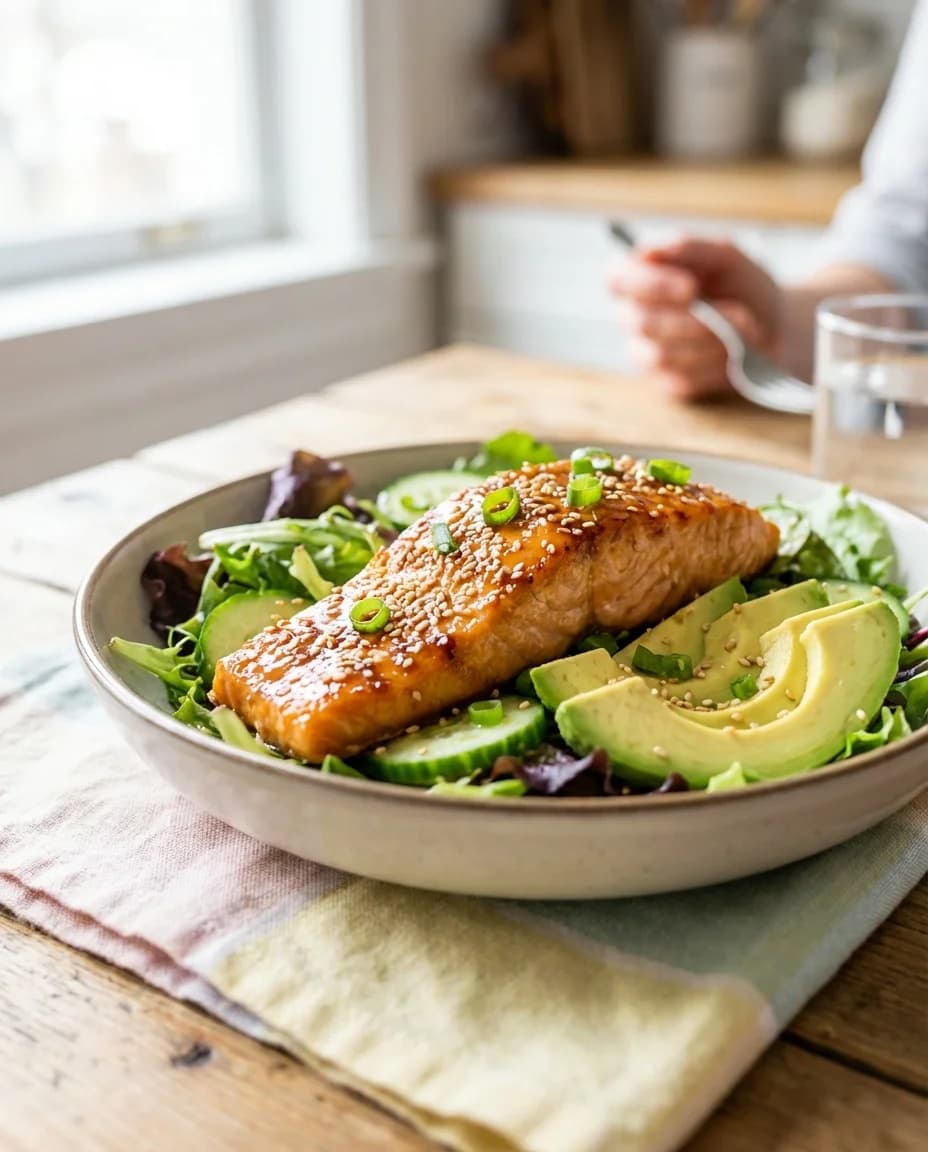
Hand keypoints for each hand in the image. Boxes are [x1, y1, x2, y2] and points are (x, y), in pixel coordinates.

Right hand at [609, 237, 784, 400]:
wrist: (775, 329)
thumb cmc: (743, 287)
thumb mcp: (726, 256)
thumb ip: (689, 248)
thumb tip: (649, 251)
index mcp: (642, 278)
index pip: (618, 279)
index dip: (648, 284)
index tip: (691, 287)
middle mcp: (636, 317)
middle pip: (642, 323)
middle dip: (695, 320)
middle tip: (740, 314)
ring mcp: (648, 354)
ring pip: (663, 354)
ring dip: (712, 342)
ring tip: (747, 330)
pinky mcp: (668, 383)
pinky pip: (683, 379)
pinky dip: (717, 366)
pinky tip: (736, 354)